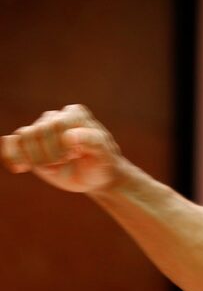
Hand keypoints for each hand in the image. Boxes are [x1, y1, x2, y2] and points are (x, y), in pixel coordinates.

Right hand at [1, 104, 128, 193]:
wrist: (95, 176)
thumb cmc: (102, 162)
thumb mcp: (104, 153)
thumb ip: (91, 141)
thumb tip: (68, 135)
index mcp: (75, 114)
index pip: (56, 124)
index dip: (61, 145)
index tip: (76, 155)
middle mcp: (55, 117)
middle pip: (38, 131)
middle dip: (49, 155)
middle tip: (64, 163)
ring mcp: (40, 130)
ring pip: (23, 137)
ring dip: (36, 158)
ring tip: (53, 166)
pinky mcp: (28, 145)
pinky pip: (11, 143)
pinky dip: (12, 156)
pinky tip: (21, 168)